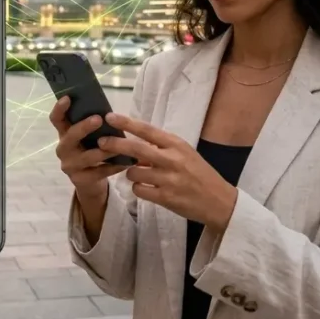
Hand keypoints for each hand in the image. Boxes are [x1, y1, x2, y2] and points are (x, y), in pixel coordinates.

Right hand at [50, 97, 127, 201]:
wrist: (90, 181)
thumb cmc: (92, 150)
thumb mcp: (90, 137)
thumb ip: (94, 126)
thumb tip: (109, 112)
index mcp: (64, 133)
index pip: (56, 119)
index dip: (59, 108)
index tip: (68, 98)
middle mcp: (63, 149)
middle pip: (70, 136)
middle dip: (84, 127)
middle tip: (98, 119)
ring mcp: (69, 165)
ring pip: (87, 156)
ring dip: (105, 150)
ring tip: (120, 145)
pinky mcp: (79, 180)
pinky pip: (98, 172)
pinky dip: (113, 167)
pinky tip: (125, 162)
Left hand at [99, 114, 238, 234]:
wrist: (218, 201)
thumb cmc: (199, 173)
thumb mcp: (184, 153)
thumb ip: (162, 147)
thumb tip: (135, 142)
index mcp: (176, 144)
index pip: (147, 130)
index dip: (126, 123)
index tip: (110, 117)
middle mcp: (172, 160)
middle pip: (136, 149)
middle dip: (115, 144)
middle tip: (101, 142)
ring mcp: (169, 179)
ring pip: (134, 172)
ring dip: (130, 173)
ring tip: (139, 175)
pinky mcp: (166, 198)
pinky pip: (139, 190)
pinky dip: (138, 189)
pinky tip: (146, 189)